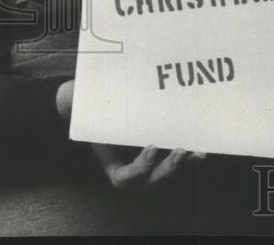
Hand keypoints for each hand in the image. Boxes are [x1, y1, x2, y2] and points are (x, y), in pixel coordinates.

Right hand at [54, 80, 203, 191]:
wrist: (111, 115)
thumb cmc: (98, 111)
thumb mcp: (88, 109)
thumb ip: (81, 104)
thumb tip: (71, 93)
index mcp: (112, 165)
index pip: (126, 177)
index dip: (140, 166)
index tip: (152, 147)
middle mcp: (133, 174)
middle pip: (152, 182)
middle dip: (168, 169)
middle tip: (180, 152)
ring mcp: (150, 170)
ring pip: (168, 176)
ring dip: (183, 166)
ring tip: (196, 153)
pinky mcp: (164, 160)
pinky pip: (178, 165)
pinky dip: (190, 160)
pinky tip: (201, 150)